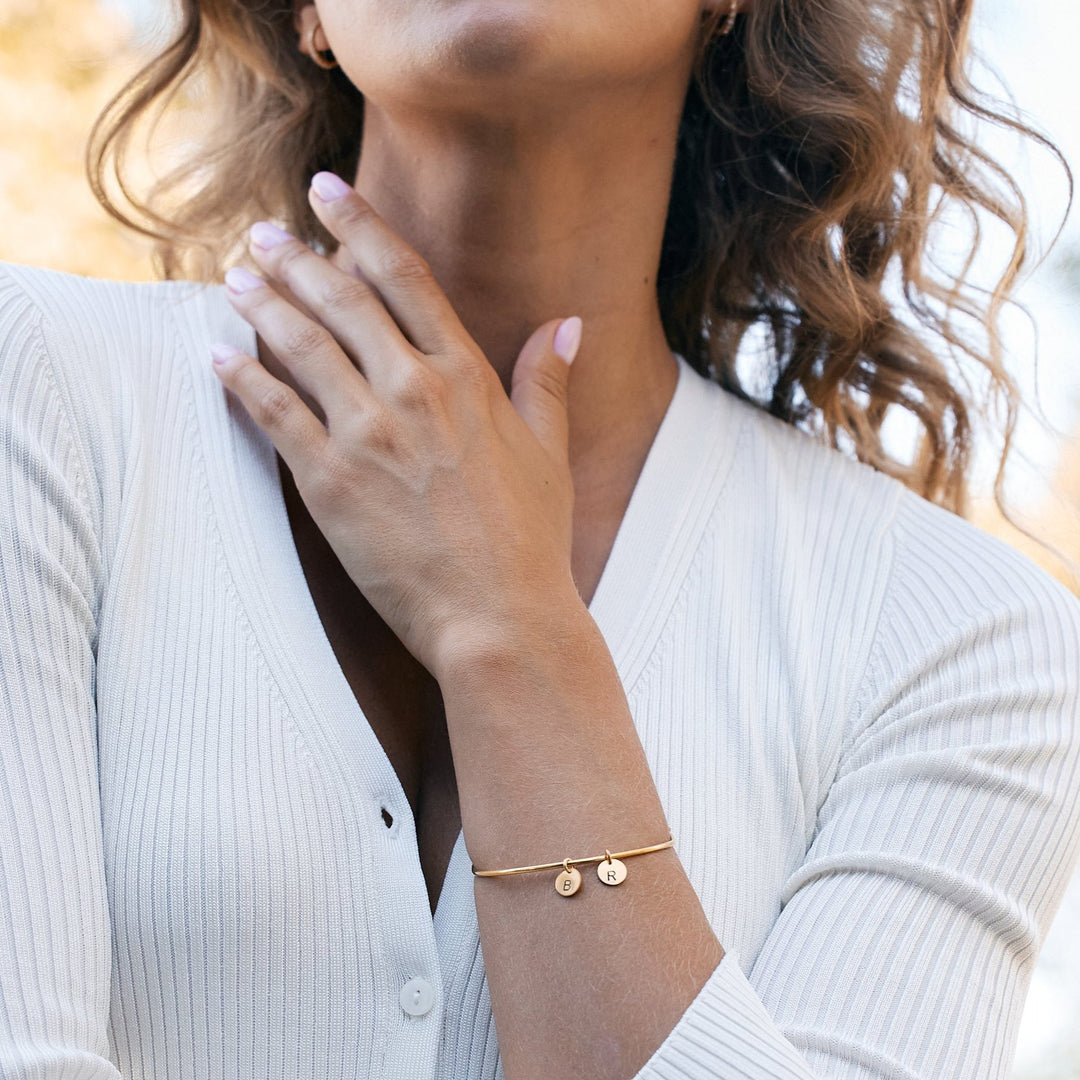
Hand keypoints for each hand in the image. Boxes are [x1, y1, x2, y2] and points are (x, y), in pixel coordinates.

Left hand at [210, 172, 585, 680]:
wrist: (499, 616)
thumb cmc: (531, 539)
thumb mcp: (550, 452)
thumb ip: (548, 380)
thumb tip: (569, 323)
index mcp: (466, 376)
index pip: (405, 277)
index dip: (361, 227)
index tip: (328, 193)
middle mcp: (413, 390)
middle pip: (342, 299)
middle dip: (297, 258)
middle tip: (263, 234)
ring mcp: (367, 433)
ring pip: (300, 344)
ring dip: (261, 303)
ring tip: (234, 277)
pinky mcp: (329, 480)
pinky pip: (273, 412)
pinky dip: (241, 378)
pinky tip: (217, 355)